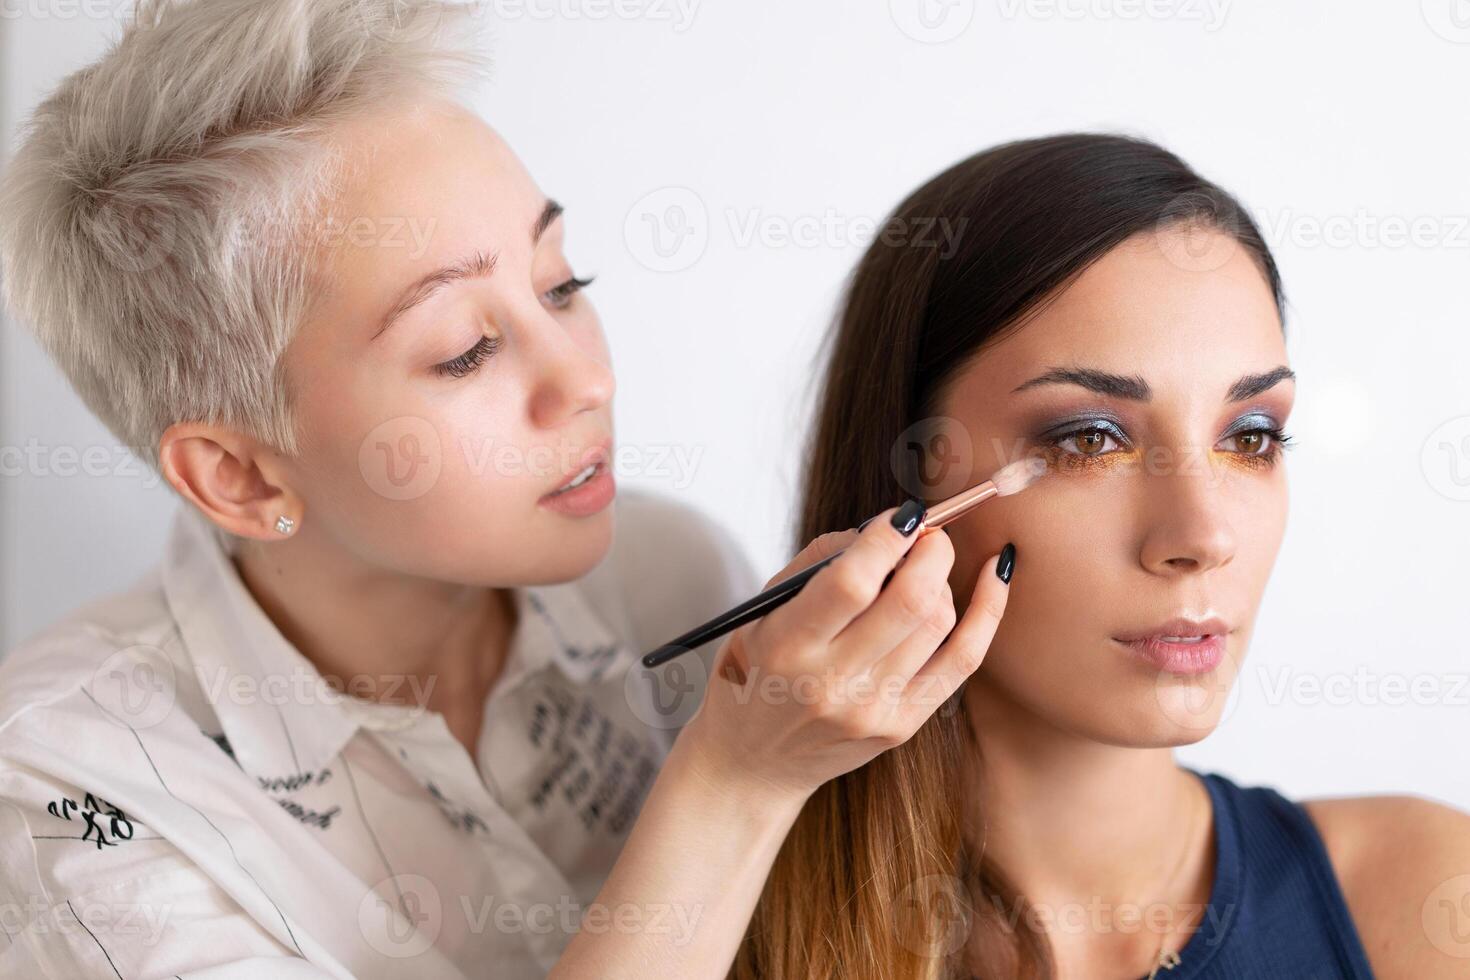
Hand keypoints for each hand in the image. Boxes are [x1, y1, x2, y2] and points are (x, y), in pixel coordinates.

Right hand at [679, 504, 1012, 804]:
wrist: (756, 762)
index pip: (852, 583)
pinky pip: (963, 660)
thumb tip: (885, 528)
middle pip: (909, 601)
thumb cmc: (758, 673)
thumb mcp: (762, 613)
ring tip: (924, 569)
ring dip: (942, 578)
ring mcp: (872, 710)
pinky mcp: (902, 726)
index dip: (887, 538)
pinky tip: (994, 575)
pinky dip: (987, 610)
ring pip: (939, 623)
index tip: (901, 516)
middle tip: (927, 533)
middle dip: (930, 550)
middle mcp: (832, 683)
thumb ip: (819, 563)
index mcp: (788, 647)